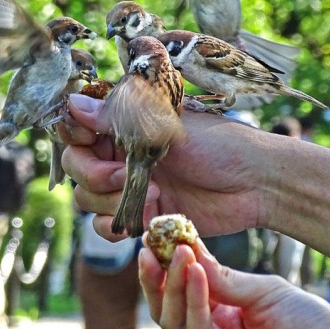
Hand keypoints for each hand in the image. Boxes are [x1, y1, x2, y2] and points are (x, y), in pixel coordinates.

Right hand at [58, 93, 264, 240]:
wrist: (255, 185)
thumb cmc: (219, 144)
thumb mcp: (169, 127)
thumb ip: (119, 119)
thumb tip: (74, 102)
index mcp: (127, 125)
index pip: (79, 127)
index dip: (75, 135)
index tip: (88, 139)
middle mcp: (121, 153)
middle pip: (76, 165)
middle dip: (94, 174)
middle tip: (125, 175)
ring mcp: (128, 187)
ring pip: (86, 198)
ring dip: (109, 201)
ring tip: (154, 194)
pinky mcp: (140, 216)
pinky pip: (105, 226)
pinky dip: (119, 225)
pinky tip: (150, 217)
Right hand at [138, 238, 329, 328]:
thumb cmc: (308, 319)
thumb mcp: (261, 289)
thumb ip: (222, 278)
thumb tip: (185, 252)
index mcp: (220, 310)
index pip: (184, 287)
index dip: (167, 264)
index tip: (157, 236)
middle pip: (169, 307)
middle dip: (156, 277)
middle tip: (149, 247)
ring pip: (175, 320)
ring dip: (172, 285)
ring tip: (174, 253)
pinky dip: (193, 301)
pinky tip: (194, 272)